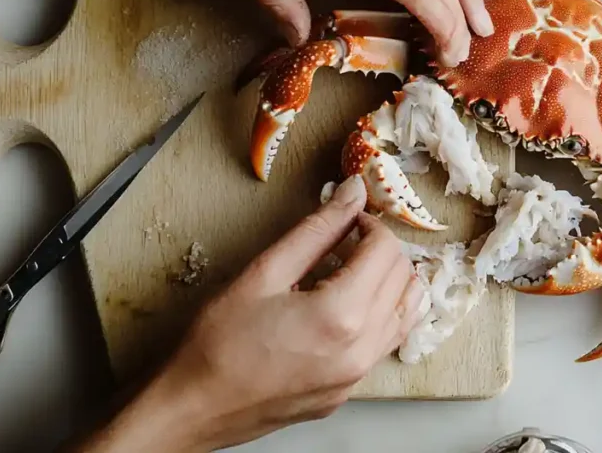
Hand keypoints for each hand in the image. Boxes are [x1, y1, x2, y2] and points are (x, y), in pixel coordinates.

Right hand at [65, 175, 423, 451]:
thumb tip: (352, 193)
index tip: (348, 219)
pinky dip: (382, 314)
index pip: (386, 250)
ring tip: (350, 270)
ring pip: (406, 312)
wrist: (194, 407)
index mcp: (341, 315)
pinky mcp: (348, 391)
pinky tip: (347, 306)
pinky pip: (386, 342)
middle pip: (403, 278)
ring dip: (388, 281)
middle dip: (381, 249)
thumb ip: (318, 229)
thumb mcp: (265, 272)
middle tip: (345, 241)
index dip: (370, 224)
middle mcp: (361, 349)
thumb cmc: (218, 344)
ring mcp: (357, 376)